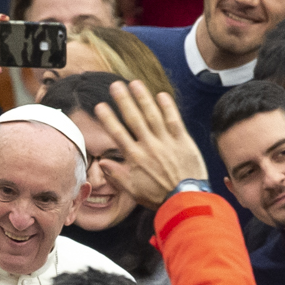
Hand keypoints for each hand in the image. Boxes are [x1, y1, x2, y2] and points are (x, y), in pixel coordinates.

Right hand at [94, 79, 207, 208]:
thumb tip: (102, 162)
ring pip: (152, 115)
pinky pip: (174, 120)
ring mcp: (166, 142)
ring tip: (135, 84)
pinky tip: (161, 95)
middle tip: (115, 85)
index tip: (100, 106)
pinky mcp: (183, 141)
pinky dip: (168, 107)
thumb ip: (117, 175)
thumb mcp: (133, 191)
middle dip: (124, 101)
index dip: (108, 119)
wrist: (185, 200)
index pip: (118, 133)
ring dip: (143, 98)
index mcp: (135, 158)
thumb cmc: (158, 197)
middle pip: (134, 119)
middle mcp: (149, 146)